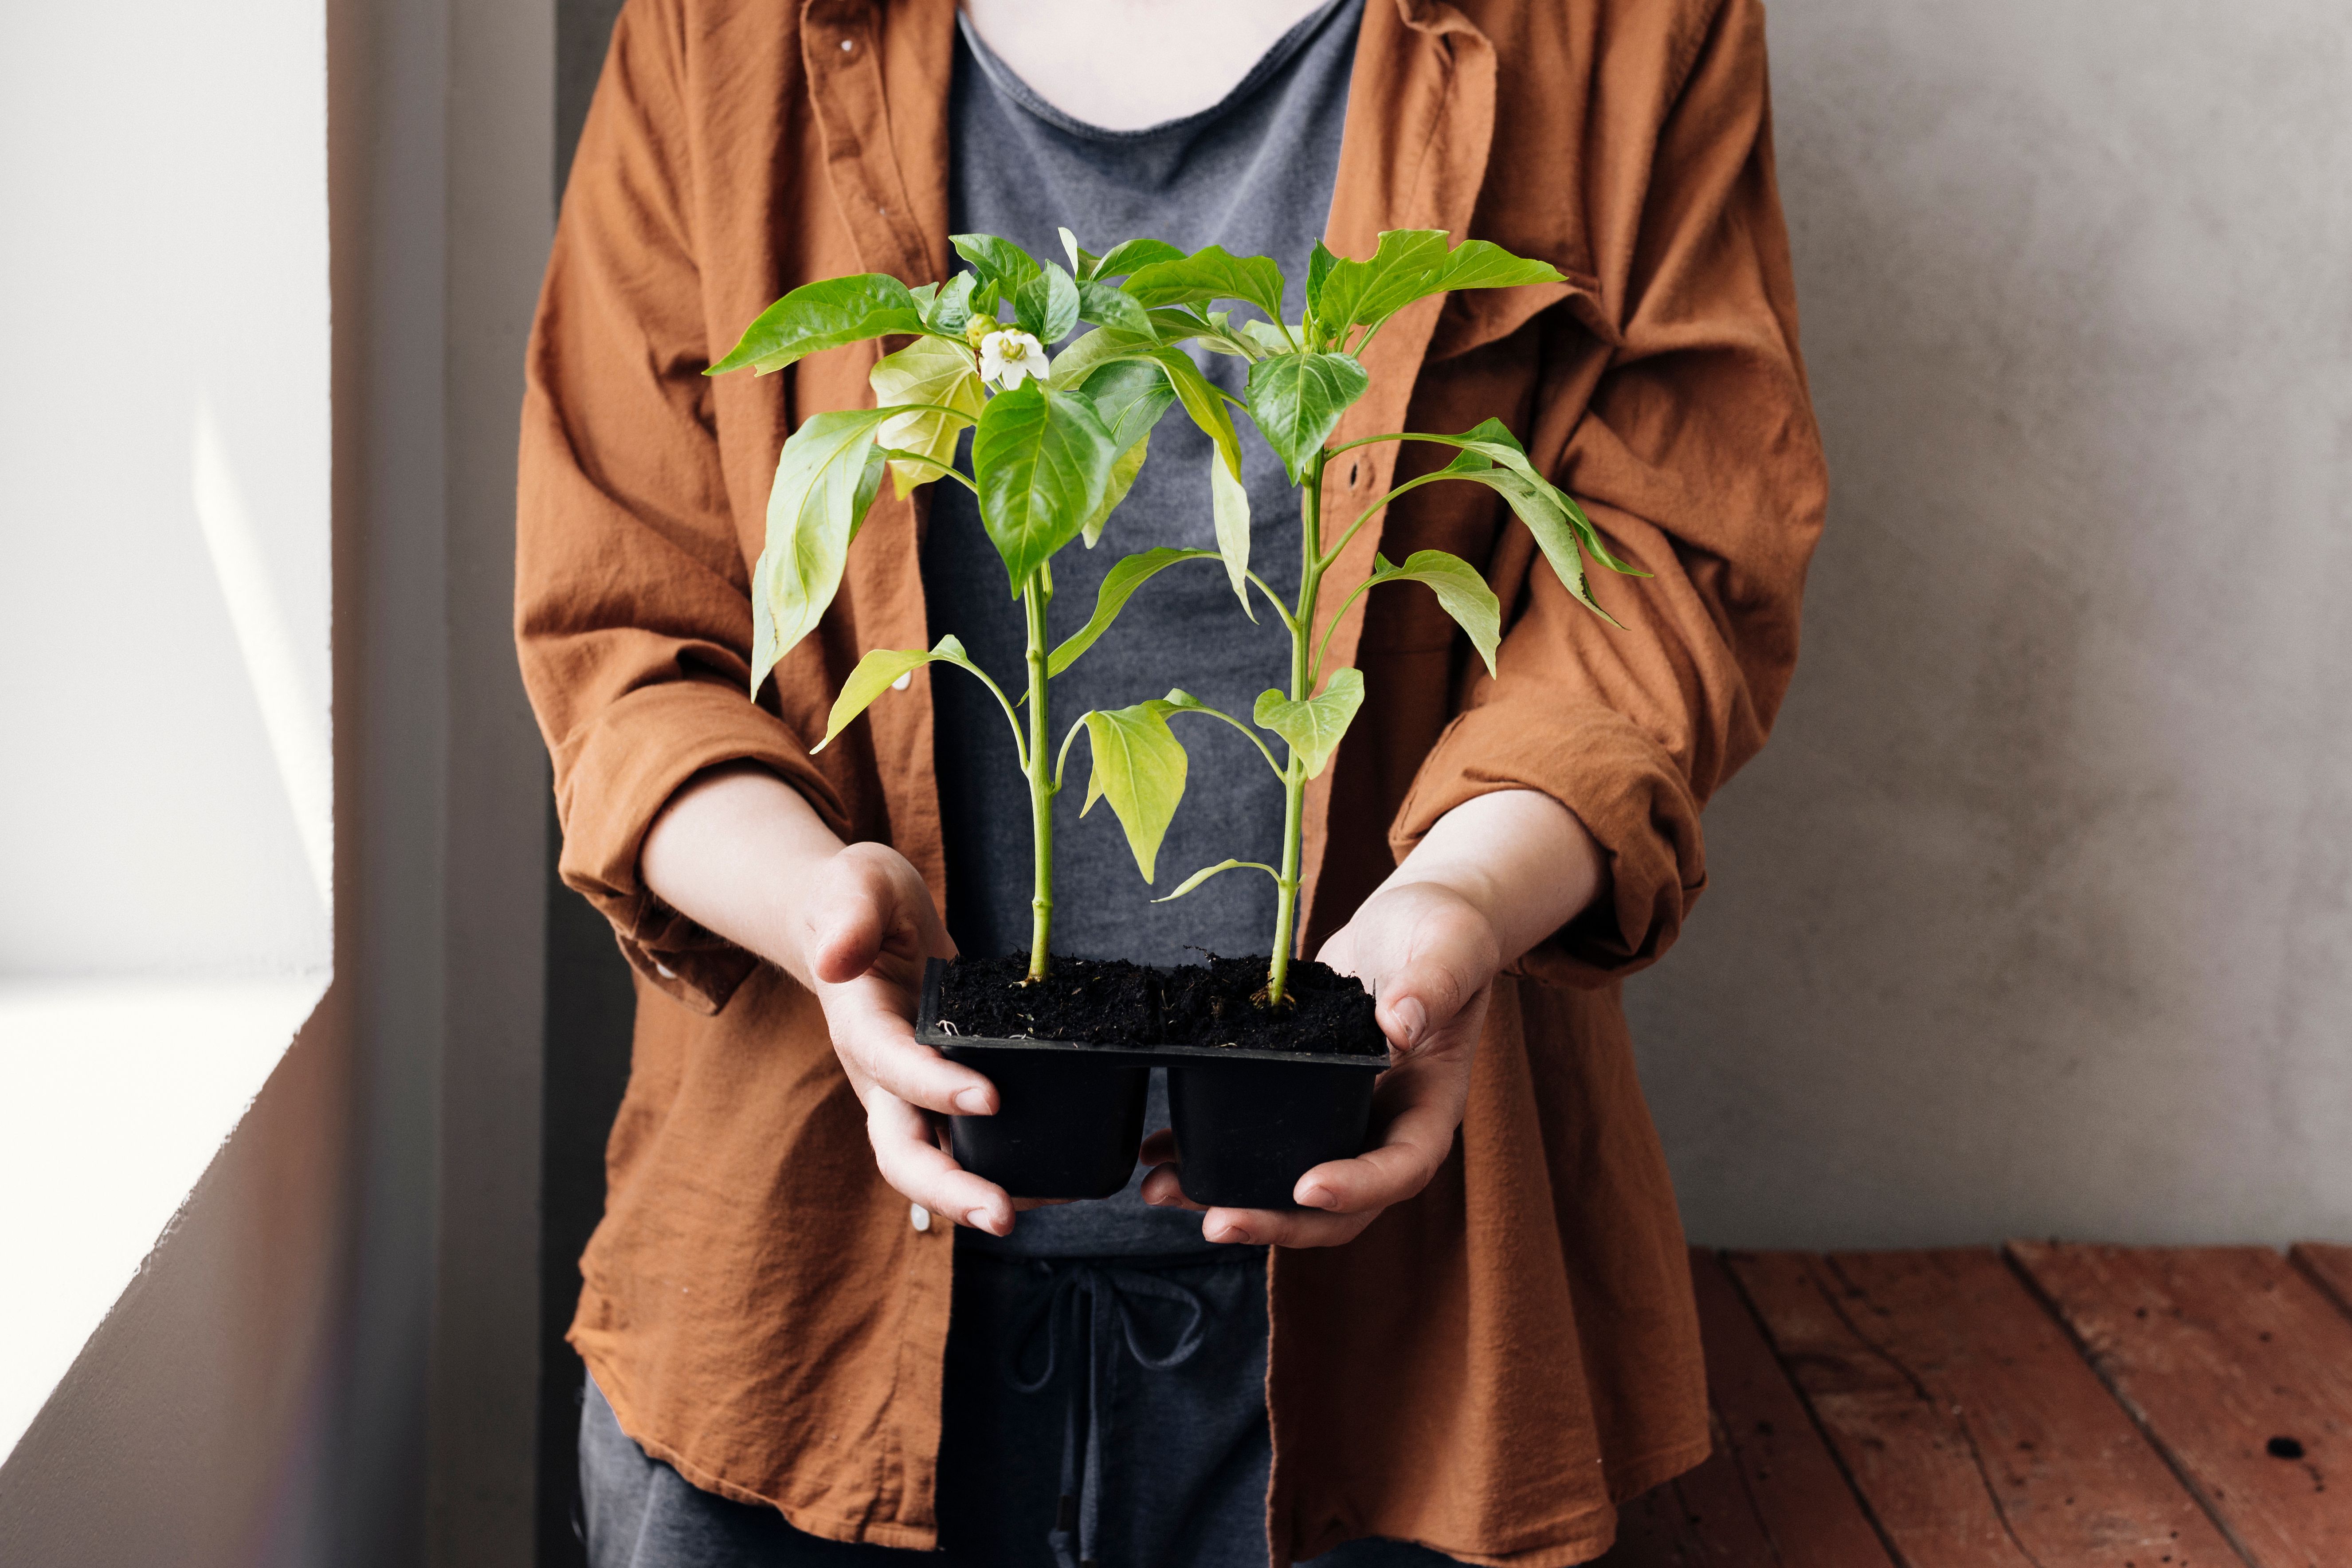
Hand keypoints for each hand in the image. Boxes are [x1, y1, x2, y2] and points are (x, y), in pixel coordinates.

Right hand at [639, 765, 1043, 1236]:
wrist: (856, 920)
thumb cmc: (858, 900)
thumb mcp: (857, 883)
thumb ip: (849, 913)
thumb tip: (835, 958)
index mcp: (859, 1024)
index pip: (891, 1064)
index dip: (932, 1086)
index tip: (988, 1097)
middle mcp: (880, 1074)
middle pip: (901, 1149)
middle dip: (947, 1189)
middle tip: (1003, 1215)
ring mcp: (908, 1093)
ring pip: (931, 1161)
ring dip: (973, 1197)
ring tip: (1036, 1212)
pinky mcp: (939, 1094)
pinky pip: (964, 1144)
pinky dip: (1002, 1169)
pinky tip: (1053, 1183)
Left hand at [1140, 879, 1500, 1245]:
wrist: (1415, 923)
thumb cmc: (1447, 934)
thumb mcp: (1449, 949)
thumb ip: (1432, 985)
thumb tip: (1400, 1024)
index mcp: (1430, 1106)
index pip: (1401, 1168)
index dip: (1356, 1188)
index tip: (1306, 1186)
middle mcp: (1383, 1127)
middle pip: (1337, 1206)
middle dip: (1277, 1221)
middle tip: (1216, 1222)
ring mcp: (1339, 1118)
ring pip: (1286, 1183)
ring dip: (1227, 1196)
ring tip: (1160, 1191)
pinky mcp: (1301, 1097)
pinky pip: (1258, 1139)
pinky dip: (1208, 1150)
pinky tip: (1159, 1149)